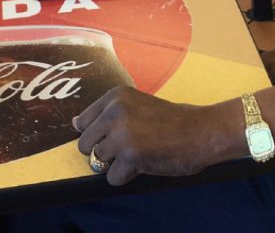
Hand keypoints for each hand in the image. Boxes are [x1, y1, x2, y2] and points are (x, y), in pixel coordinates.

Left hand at [74, 86, 239, 185]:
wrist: (201, 131)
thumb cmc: (171, 121)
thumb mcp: (136, 105)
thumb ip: (107, 114)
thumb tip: (73, 124)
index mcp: (116, 96)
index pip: (82, 123)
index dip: (99, 134)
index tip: (120, 133)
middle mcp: (115, 111)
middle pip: (84, 145)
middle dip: (103, 151)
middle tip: (130, 146)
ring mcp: (122, 133)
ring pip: (96, 162)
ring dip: (116, 164)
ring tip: (139, 153)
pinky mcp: (130, 155)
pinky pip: (112, 178)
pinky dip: (127, 176)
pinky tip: (146, 162)